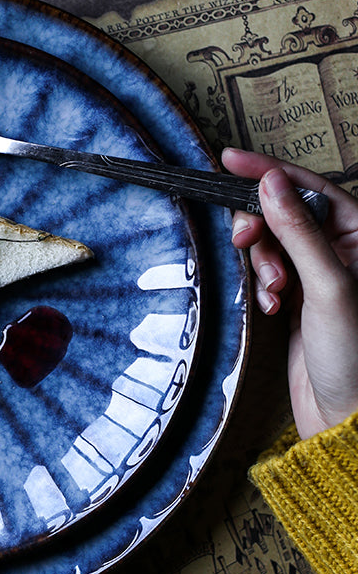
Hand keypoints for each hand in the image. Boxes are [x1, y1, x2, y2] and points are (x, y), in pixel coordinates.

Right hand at [222, 148, 357, 439]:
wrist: (343, 413)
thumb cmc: (354, 354)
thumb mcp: (328, 285)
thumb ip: (299, 231)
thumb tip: (270, 183)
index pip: (308, 188)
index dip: (267, 171)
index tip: (228, 160)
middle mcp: (339, 250)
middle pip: (282, 212)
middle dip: (259, 227)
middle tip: (245, 242)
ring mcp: (315, 274)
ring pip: (269, 243)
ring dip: (261, 263)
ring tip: (272, 291)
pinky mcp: (295, 297)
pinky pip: (264, 272)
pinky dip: (259, 285)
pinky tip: (269, 307)